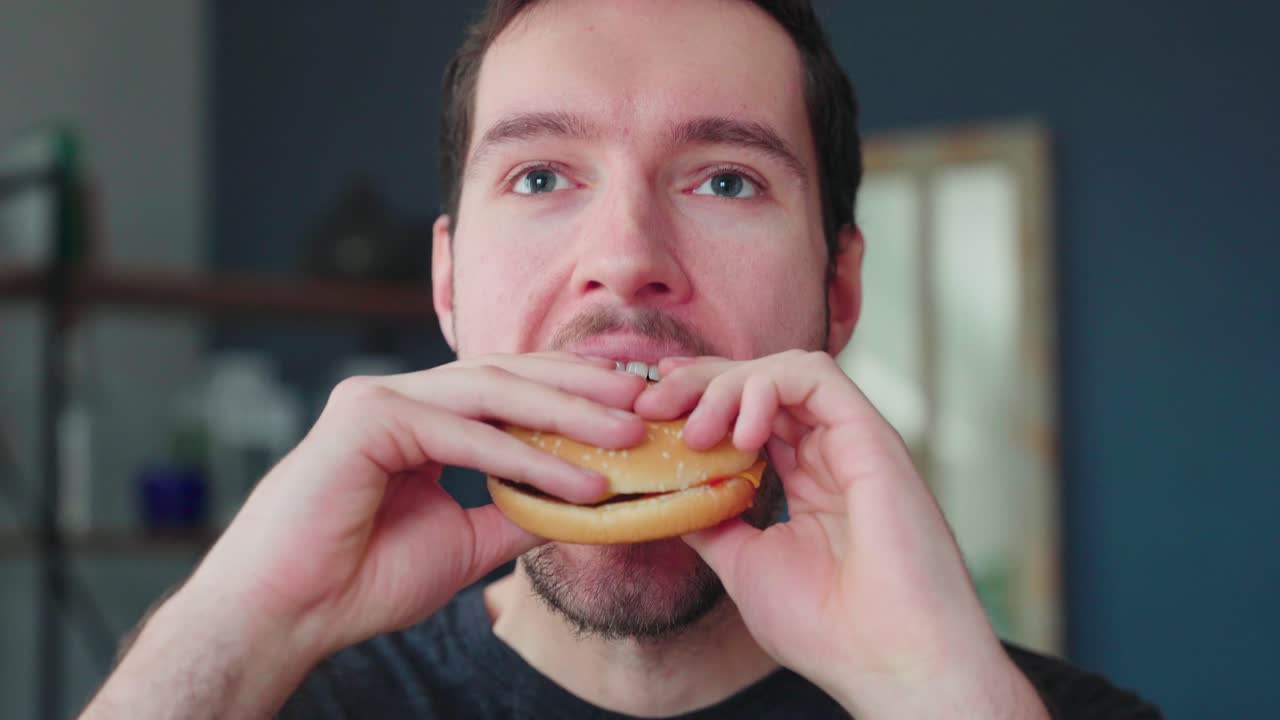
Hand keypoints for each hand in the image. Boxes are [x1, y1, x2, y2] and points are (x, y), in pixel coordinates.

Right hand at [188, 352, 647, 662]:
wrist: (288, 615)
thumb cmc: (361, 580)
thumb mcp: (467, 543)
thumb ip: (520, 514)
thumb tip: (590, 506)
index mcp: (422, 417)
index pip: (509, 389)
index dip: (573, 390)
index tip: (633, 401)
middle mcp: (401, 396)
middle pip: (509, 377)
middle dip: (583, 385)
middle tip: (648, 397)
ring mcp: (380, 399)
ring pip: (492, 392)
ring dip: (569, 412)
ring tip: (630, 433)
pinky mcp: (366, 418)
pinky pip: (463, 434)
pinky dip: (525, 456)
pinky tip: (578, 478)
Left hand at [635, 351, 1046, 718]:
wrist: (888, 660)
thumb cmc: (828, 628)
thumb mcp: (744, 564)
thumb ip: (711, 522)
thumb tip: (665, 496)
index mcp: (806, 481)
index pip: (749, 414)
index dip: (699, 399)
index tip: (651, 406)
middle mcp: (830, 453)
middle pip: (760, 383)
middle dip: (699, 382)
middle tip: (651, 402)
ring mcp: (850, 441)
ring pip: (782, 370)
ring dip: (726, 384)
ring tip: (695, 430)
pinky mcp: (869, 433)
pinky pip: (814, 375)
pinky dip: (765, 386)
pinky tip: (738, 432)